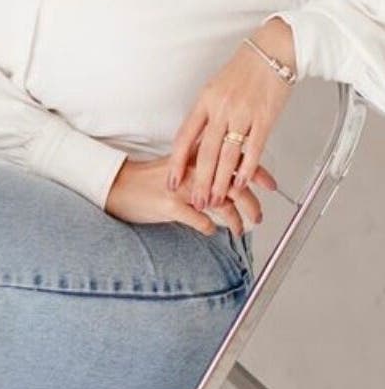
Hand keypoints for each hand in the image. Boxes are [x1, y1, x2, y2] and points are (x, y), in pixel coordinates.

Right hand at [105, 153, 274, 235]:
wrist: (117, 185)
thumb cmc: (145, 180)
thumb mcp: (177, 168)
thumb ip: (200, 170)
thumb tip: (225, 180)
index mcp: (195, 157)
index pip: (234, 160)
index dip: (256, 173)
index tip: (271, 185)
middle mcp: (192, 170)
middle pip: (234, 183)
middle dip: (252, 203)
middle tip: (259, 216)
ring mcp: (182, 188)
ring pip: (222, 204)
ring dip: (236, 220)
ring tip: (241, 230)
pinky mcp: (170, 205)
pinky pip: (200, 221)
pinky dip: (209, 228)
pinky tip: (210, 231)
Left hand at [167, 17, 295, 211]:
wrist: (274, 50)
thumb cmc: (244, 69)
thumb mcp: (215, 88)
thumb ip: (206, 114)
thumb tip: (196, 140)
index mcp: (205, 101)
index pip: (185, 137)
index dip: (177, 162)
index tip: (172, 181)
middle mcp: (221, 109)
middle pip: (206, 152)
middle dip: (199, 181)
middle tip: (194, 201)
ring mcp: (243, 114)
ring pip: (228, 155)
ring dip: (221, 181)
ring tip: (215, 200)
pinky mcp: (265, 118)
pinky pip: (254, 148)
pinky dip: (247, 169)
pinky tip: (241, 183)